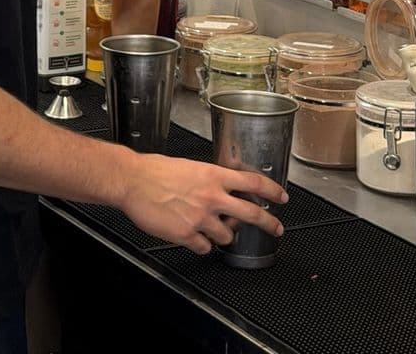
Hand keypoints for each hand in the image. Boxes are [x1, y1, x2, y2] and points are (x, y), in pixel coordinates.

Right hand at [117, 153, 287, 254]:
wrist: (133, 181)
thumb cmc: (157, 171)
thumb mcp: (191, 167)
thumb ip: (211, 180)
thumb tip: (224, 191)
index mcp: (214, 175)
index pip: (253, 183)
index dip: (272, 191)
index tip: (282, 197)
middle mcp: (212, 197)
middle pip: (252, 213)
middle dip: (269, 223)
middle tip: (277, 229)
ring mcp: (201, 218)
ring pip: (227, 236)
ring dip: (223, 234)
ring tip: (210, 227)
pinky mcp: (187, 235)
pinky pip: (205, 247)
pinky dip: (202, 244)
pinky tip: (193, 235)